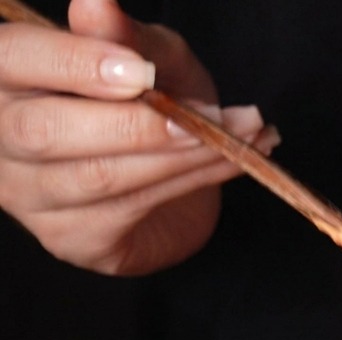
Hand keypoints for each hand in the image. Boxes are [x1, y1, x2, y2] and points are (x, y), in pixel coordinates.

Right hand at [0, 0, 278, 273]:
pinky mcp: (73, 238)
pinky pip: (132, 208)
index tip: (141, 71)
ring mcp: (30, 196)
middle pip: (46, 131)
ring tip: (243, 133)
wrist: (176, 175)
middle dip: (137, 124)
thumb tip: (97, 2)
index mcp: (9, 77)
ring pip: (99, 176)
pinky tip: (232, 161)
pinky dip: (192, 180)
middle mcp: (3, 139)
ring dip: (183, 155)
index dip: (73, 64)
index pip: (12, 60)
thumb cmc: (152, 104)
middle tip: (206, 115)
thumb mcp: (150, 57)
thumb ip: (125, 36)